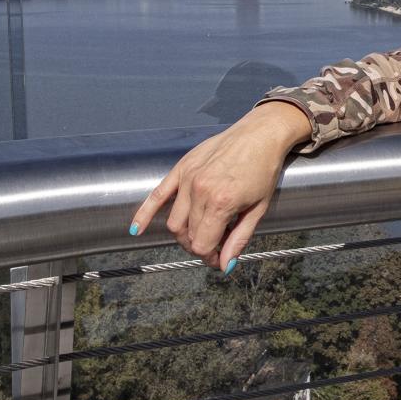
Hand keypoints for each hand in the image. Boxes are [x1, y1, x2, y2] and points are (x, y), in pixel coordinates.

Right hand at [130, 101, 311, 271]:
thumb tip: (226, 265)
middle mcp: (200, 190)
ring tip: (200, 232)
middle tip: (215, 245)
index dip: (210, 256)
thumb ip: (239, 239)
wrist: (260, 134)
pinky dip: (144, 214)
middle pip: (187, 235)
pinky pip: (157, 195)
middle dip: (199, 246)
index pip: (202, 244)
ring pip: (173, 222)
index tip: (219, 258)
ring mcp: (188, 178)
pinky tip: (136, 229)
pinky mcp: (181, 168)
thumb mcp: (258, 209)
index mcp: (221, 202)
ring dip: (183, 234)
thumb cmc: (263, 169)